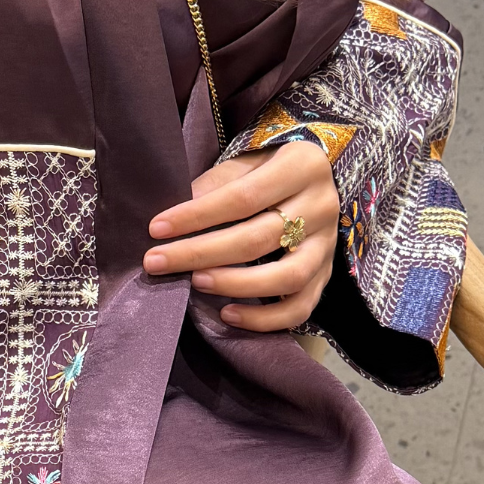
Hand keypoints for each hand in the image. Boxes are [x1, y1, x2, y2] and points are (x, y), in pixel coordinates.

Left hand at [143, 141, 340, 331]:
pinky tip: (228, 314)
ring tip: (195, 282)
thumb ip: (210, 188)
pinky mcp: (327, 275)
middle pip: (259, 238)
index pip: (243, 197)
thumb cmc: (263, 170)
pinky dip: (264, 318)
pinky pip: (301, 306)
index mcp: (301, 166)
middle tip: (158, 262)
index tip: (156, 229)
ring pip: (287, 276)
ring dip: (235, 284)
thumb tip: (169, 224)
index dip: (197, 216)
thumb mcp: (240, 165)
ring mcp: (328, 244)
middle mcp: (322, 205)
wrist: (309, 178)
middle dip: (201, 253)